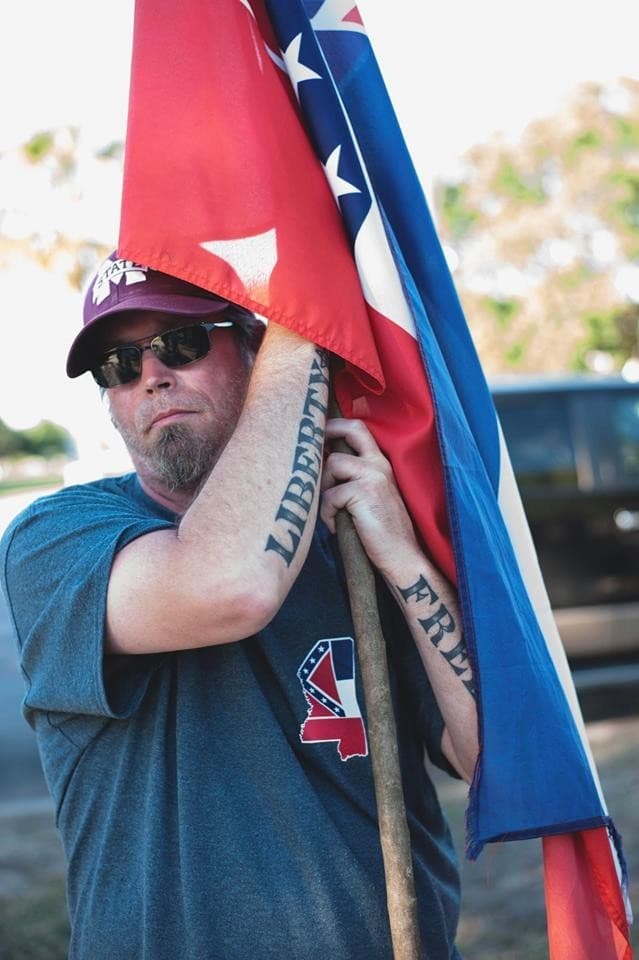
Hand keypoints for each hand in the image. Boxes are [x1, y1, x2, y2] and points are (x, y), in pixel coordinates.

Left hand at [321, 418, 419, 574]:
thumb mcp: (370, 496)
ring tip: (333, 510)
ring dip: (325, 488)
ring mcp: (373, 476)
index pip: (359, 429)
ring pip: (333, 464)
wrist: (402, 556)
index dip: (336, 425)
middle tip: (312, 448)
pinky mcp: (364, 493)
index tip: (318, 433)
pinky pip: (330, 495)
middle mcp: (379, 464)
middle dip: (327, 432)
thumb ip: (353, 478)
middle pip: (351, 429)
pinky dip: (328, 513)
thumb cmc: (382, 532)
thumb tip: (322, 466)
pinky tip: (337, 526)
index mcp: (380, 464)